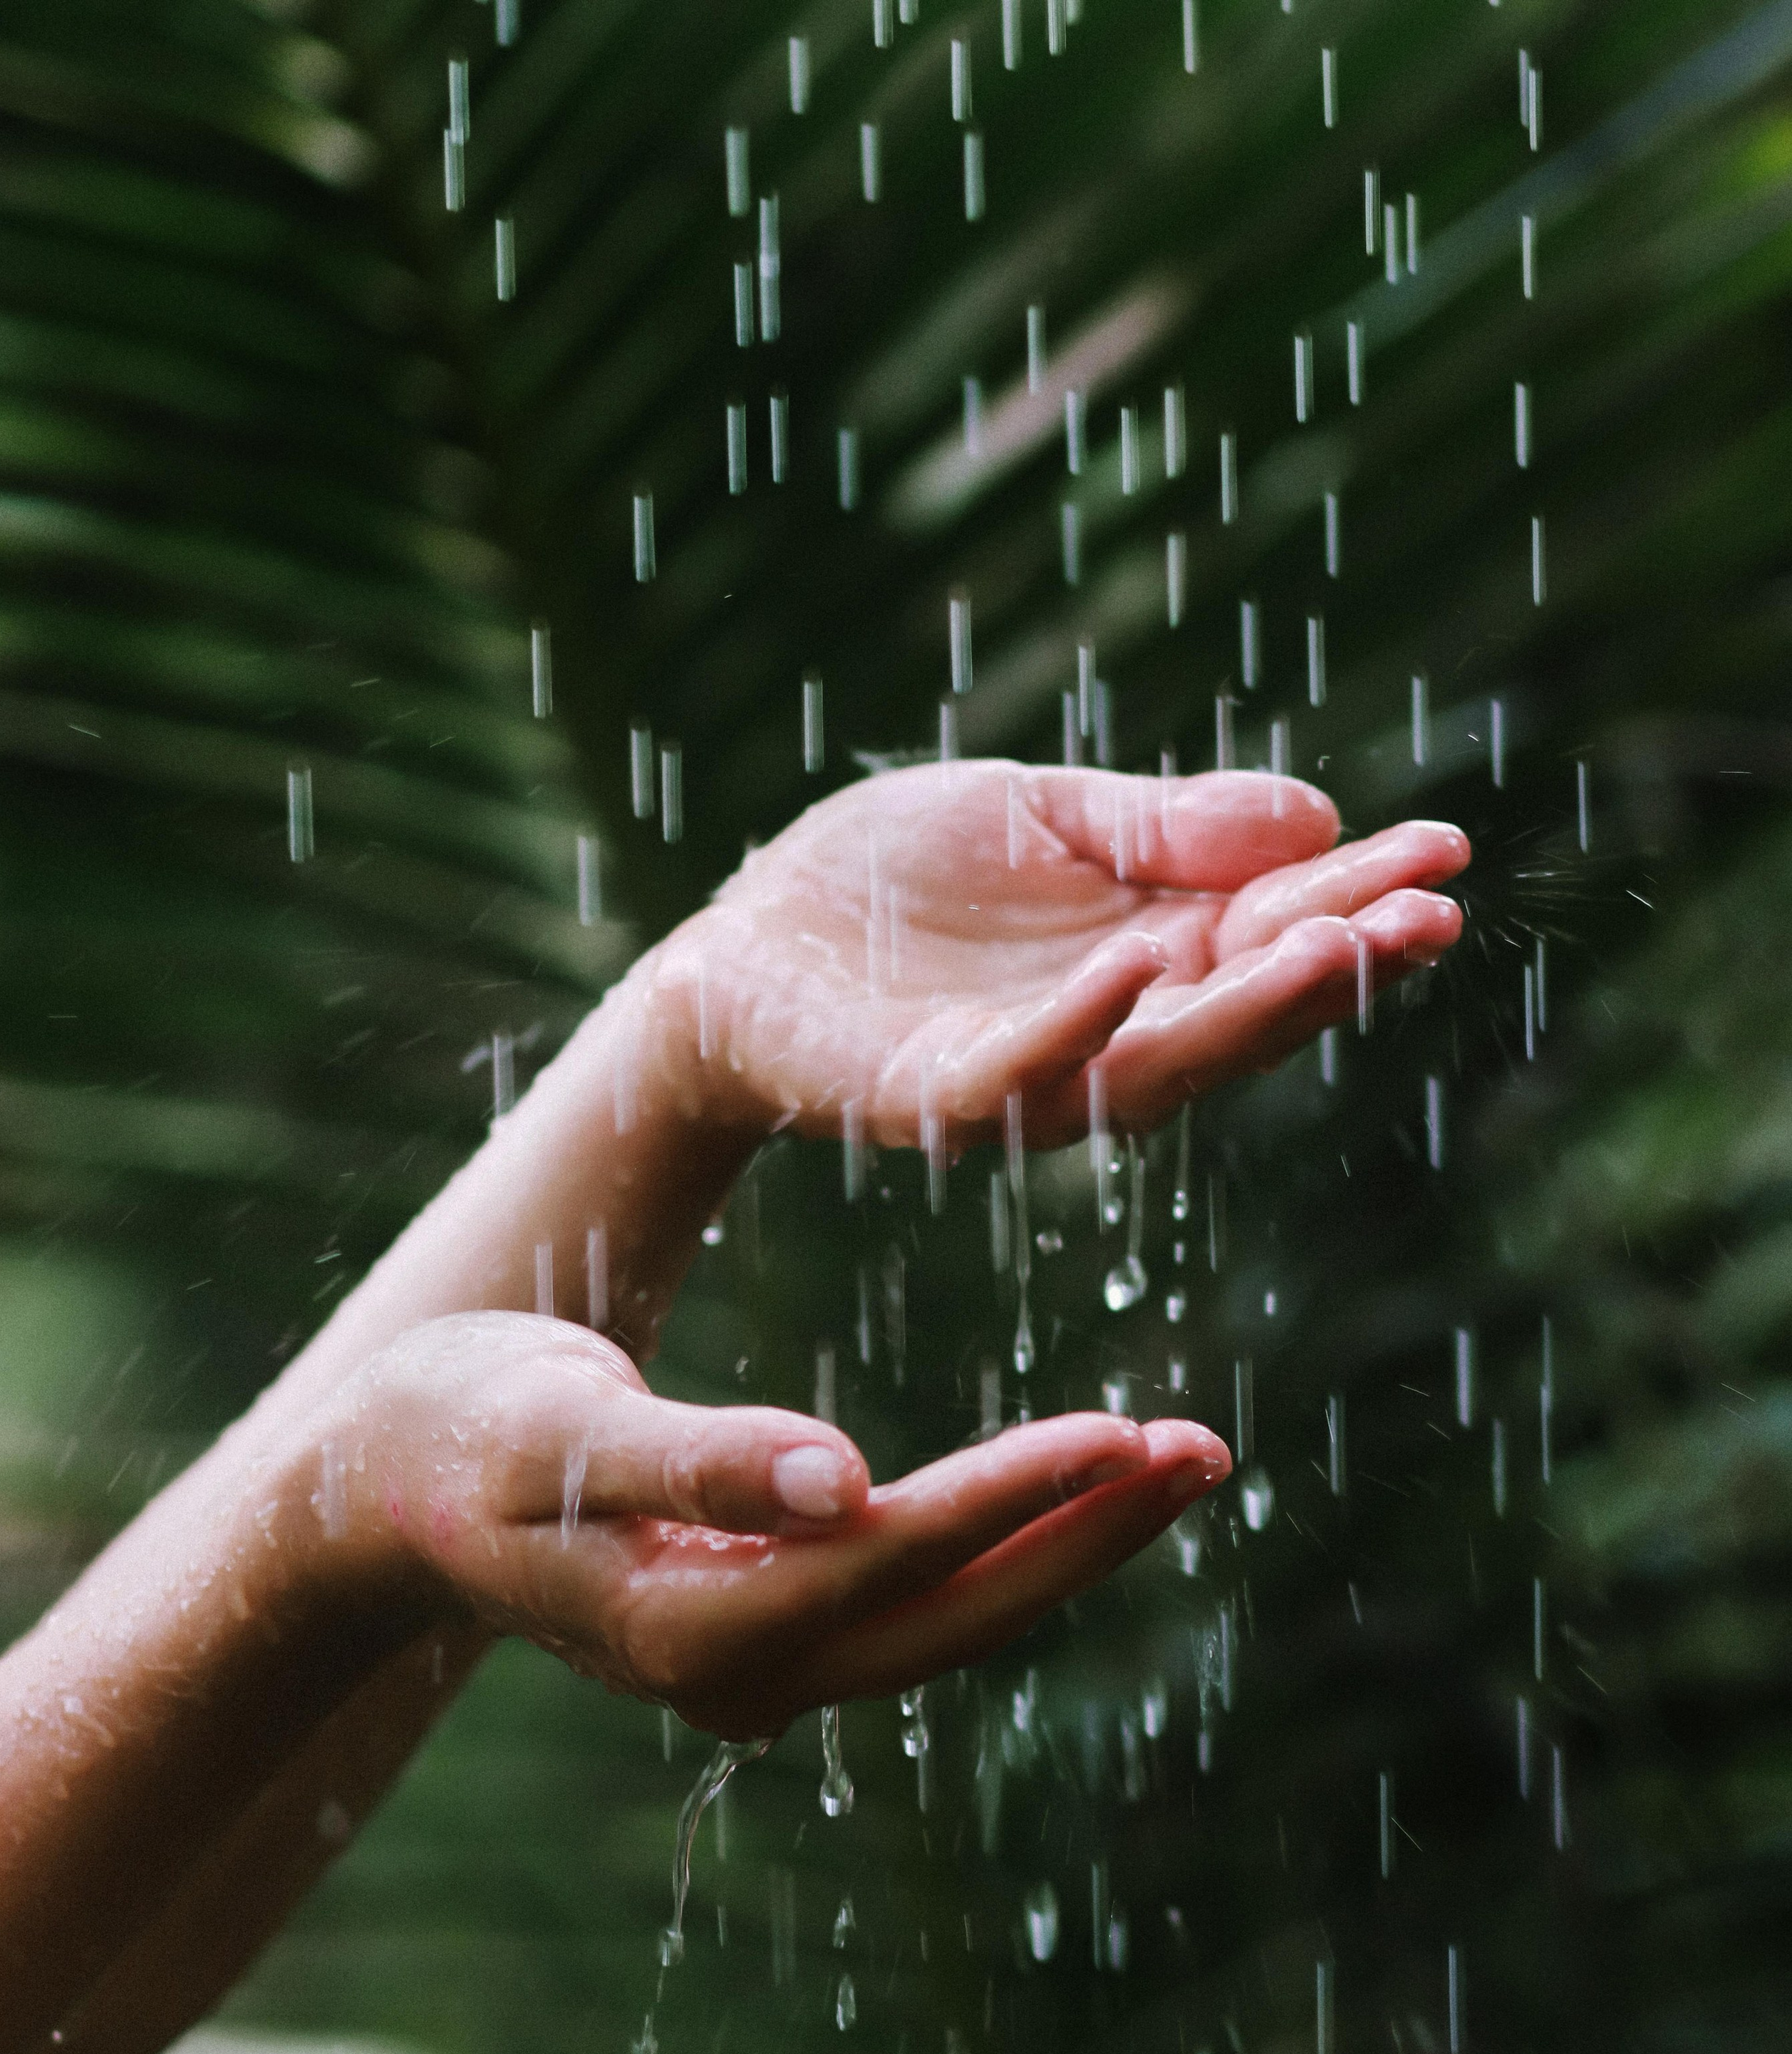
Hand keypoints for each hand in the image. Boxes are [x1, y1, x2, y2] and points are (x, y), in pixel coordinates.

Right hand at [335, 1313, 1227, 1735]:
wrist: (386, 1485)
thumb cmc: (457, 1432)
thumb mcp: (560, 1428)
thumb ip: (699, 1457)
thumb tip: (845, 1480)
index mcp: (696, 1626)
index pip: (896, 1563)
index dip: (1018, 1497)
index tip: (1128, 1431)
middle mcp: (743, 1674)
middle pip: (954, 1618)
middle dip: (1087, 1539)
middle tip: (1209, 1451)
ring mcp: (757, 1667)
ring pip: (947, 1618)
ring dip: (1065, 1544)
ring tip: (1177, 1461)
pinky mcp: (767, 1628)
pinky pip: (915, 1602)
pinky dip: (1002, 1544)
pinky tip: (1075, 1492)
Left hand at [645, 762, 1466, 1150]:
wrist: (746, 944)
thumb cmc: (892, 882)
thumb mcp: (1045, 815)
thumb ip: (1165, 827)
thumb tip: (1315, 814)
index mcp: (1150, 960)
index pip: (1275, 933)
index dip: (1361, 897)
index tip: (1447, 855)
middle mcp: (1110, 1035)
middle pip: (1244, 1011)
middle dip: (1340, 964)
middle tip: (1428, 915)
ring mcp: (1031, 1077)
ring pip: (1162, 1060)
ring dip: (1250, 1007)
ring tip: (1335, 940)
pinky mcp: (939, 1099)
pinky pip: (1023, 1069)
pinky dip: (1081, 1021)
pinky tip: (1140, 958)